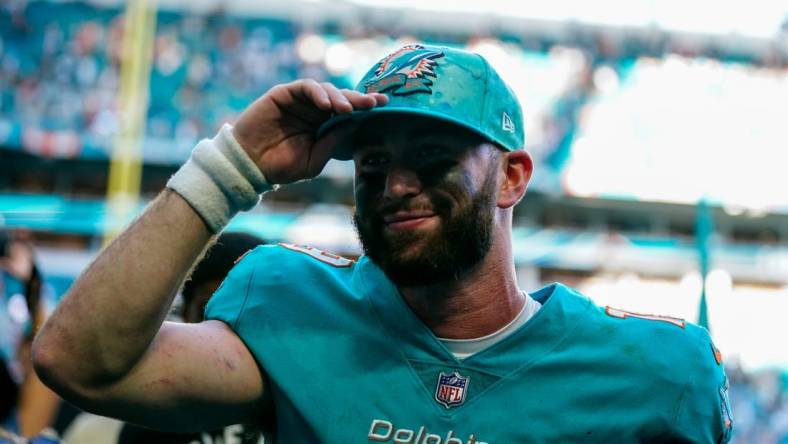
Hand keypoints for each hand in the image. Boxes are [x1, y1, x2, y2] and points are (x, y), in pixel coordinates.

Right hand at [232, 80, 387, 183]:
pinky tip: (327, 106)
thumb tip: (355, 127)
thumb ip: (333, 144)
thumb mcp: (314, 160)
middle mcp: (315, 110)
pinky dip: (318, 93)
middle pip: (343, 98)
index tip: (386, 106)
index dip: (367, 107)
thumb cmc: (281, 166)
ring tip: (348, 110)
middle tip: (374, 103)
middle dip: (360, 99)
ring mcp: (300, 101)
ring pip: (327, 89)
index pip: (350, 113)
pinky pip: (306, 87)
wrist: (250, 165)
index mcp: (325, 125)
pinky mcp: (284, 94)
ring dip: (340, 98)